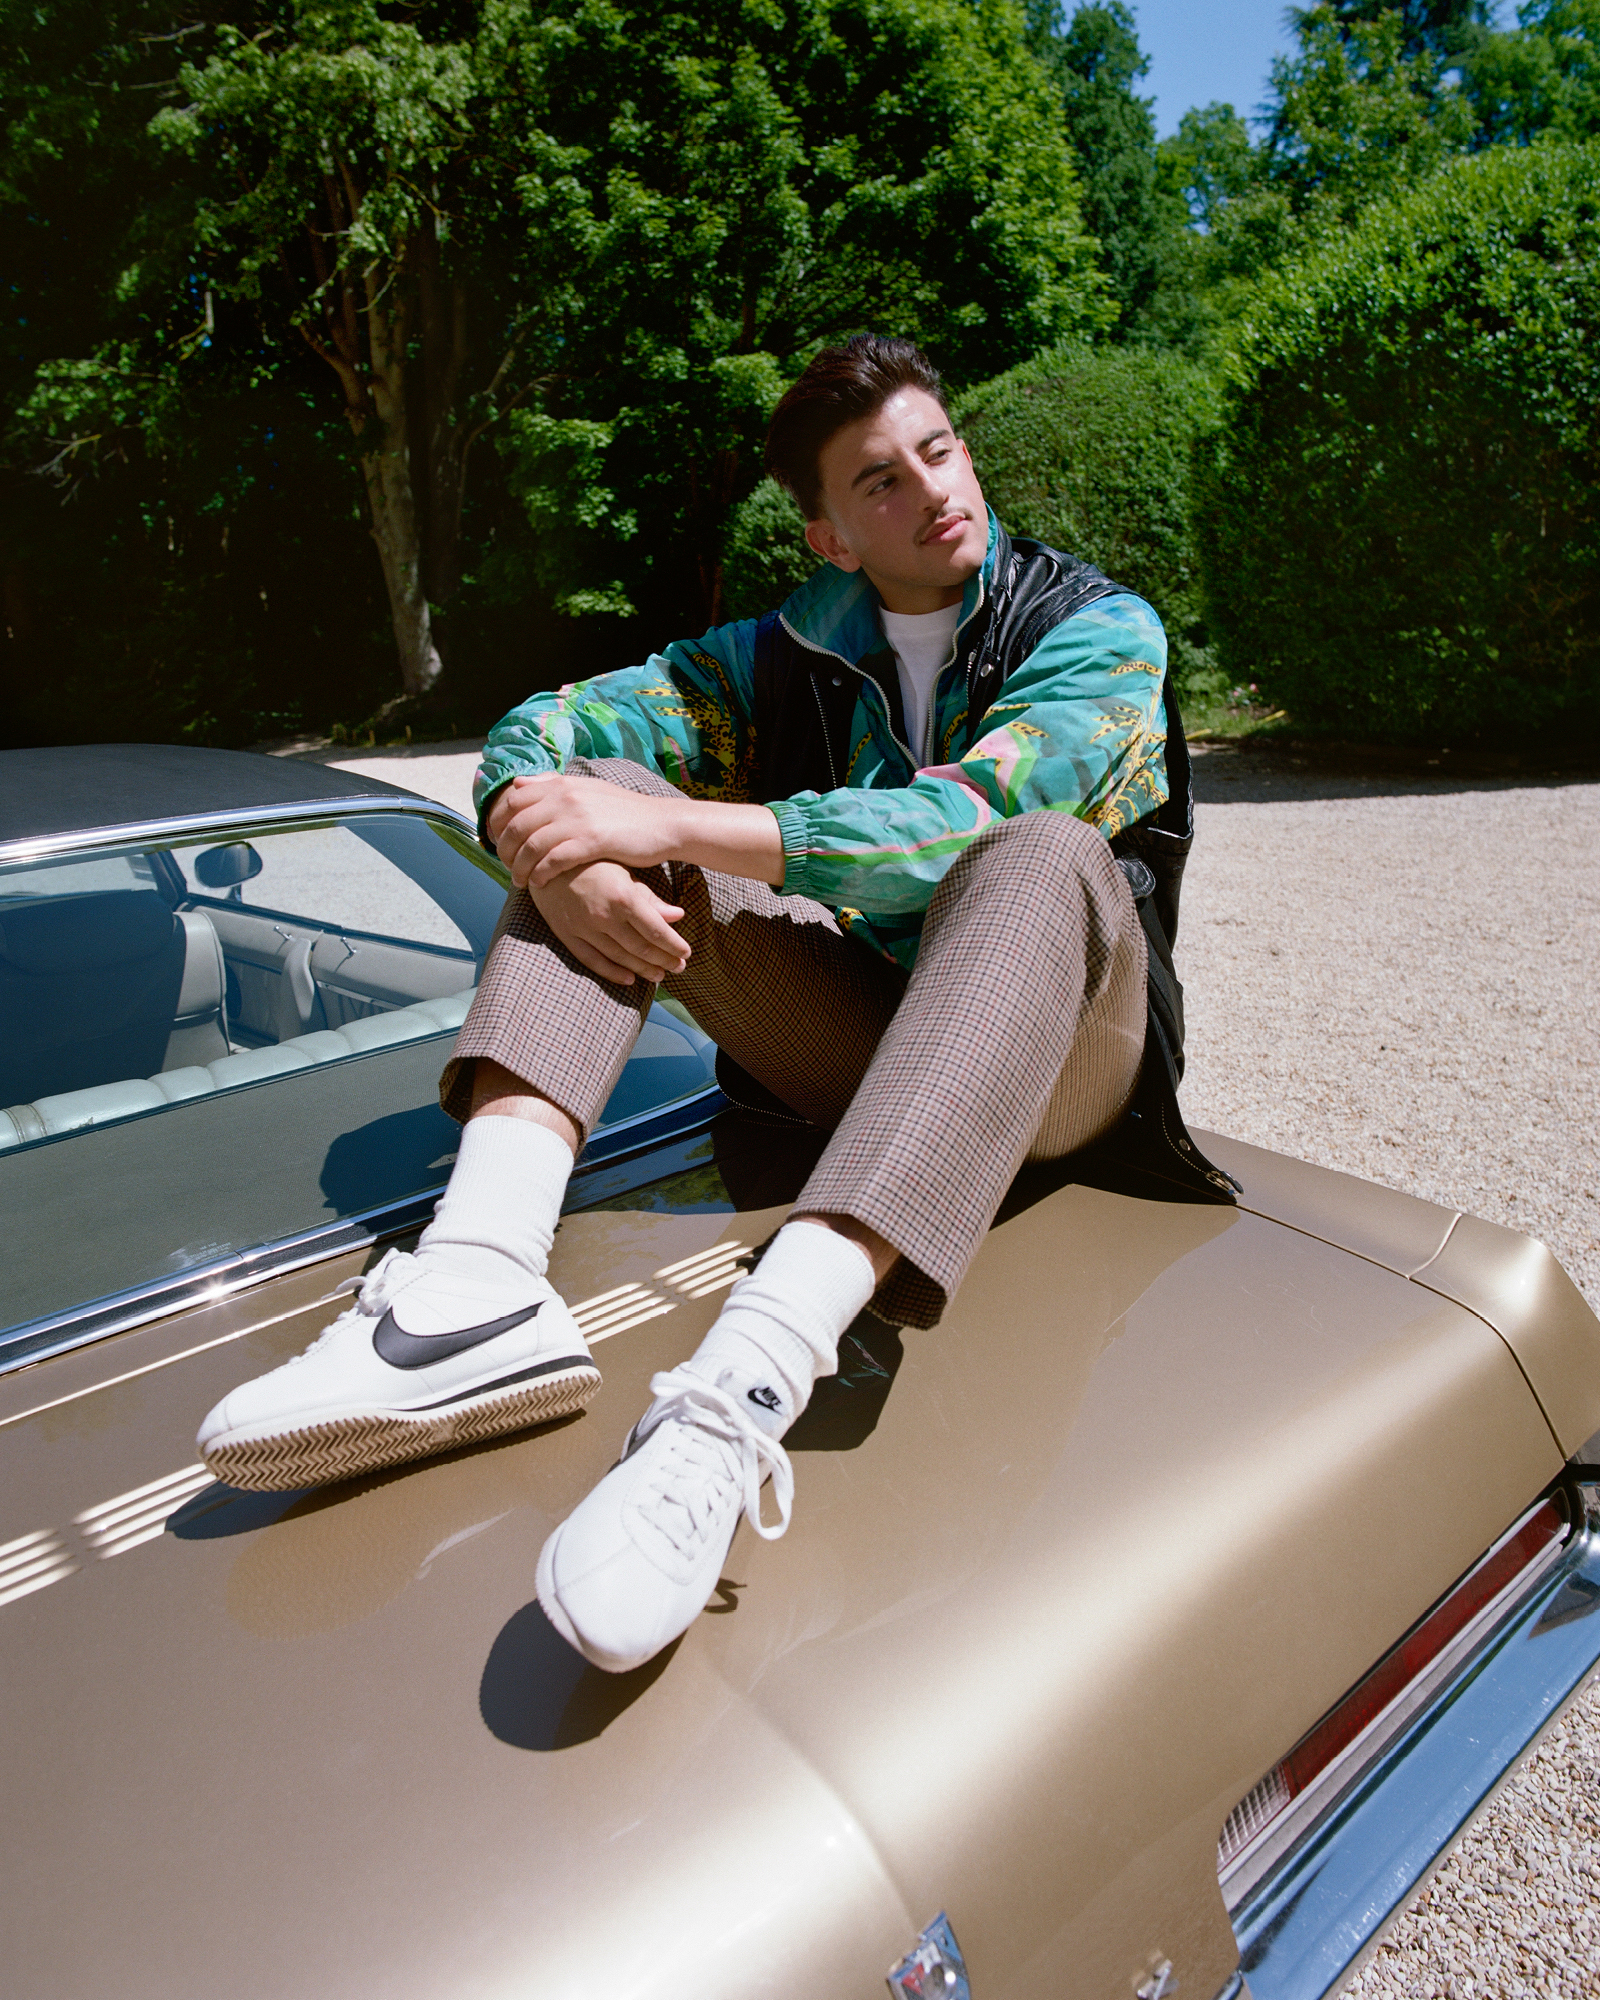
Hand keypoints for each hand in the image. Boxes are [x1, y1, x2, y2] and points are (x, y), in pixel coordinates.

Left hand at [488, 773, 682, 889]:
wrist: (662, 823)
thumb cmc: (623, 811)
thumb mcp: (587, 789)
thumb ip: (551, 784)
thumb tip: (518, 783)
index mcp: (562, 784)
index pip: (513, 800)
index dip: (497, 822)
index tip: (496, 841)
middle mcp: (566, 797)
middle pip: (517, 824)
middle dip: (505, 849)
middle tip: (506, 866)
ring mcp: (579, 818)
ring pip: (532, 845)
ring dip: (520, 866)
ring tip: (520, 881)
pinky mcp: (592, 841)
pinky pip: (554, 860)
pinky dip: (541, 873)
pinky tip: (540, 883)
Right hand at [531, 859, 688, 985]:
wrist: (546, 859)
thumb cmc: (592, 861)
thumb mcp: (624, 872)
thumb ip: (650, 897)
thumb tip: (679, 916)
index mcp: (623, 897)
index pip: (656, 930)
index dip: (674, 945)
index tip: (686, 953)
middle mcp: (604, 916)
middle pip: (641, 947)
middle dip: (664, 960)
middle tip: (680, 968)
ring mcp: (584, 928)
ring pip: (620, 957)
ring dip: (643, 969)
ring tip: (660, 976)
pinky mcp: (567, 935)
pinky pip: (592, 960)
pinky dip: (612, 973)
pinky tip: (629, 980)